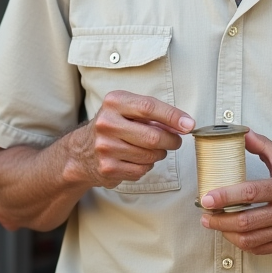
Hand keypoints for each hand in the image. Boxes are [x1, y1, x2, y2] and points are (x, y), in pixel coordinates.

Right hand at [67, 90, 194, 189]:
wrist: (82, 151)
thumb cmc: (114, 126)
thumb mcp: (127, 109)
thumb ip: (154, 114)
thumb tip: (184, 125)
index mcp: (113, 102)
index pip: (148, 107)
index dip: (173, 116)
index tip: (189, 125)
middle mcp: (106, 123)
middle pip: (153, 136)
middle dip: (172, 141)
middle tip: (176, 141)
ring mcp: (105, 147)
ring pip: (150, 155)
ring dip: (159, 154)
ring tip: (151, 149)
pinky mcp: (108, 168)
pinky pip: (142, 170)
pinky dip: (147, 166)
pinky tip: (138, 159)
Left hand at [199, 130, 271, 254]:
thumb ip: (261, 144)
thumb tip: (240, 133)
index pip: (252, 193)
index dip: (226, 196)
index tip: (207, 198)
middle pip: (248, 220)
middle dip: (220, 220)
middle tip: (205, 215)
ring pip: (251, 238)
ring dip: (227, 233)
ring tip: (213, 223)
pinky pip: (259, 248)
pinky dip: (241, 242)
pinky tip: (231, 233)